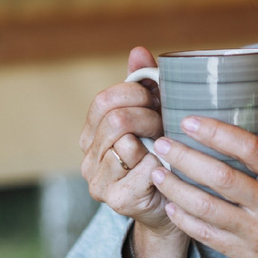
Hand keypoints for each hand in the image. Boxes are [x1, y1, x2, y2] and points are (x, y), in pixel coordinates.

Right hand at [78, 46, 179, 239]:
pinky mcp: (116, 200)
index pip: (103, 101)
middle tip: (166, 123)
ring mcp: (98, 181)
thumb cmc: (162, 155)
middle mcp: (87, 157)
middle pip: (115, 120)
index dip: (133, 94)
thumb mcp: (152, 115)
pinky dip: (161, 164)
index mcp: (91, 133)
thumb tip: (137, 51)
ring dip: (156, 140)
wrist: (170, 206)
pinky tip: (168, 168)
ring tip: (169, 146)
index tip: (155, 98)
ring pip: (125, 144)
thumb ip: (142, 84)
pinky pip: (141, 169)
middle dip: (148, 116)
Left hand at [148, 95, 257, 257]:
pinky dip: (184, 219)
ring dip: (176, 188)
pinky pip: (206, 235)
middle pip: (222, 177)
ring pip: (207, 208)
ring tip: (156, 172)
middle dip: (186, 158)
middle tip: (162, 143)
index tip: (190, 121)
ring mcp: (257, 232)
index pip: (252, 149)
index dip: (218, 133)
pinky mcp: (243, 253)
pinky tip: (169, 204)